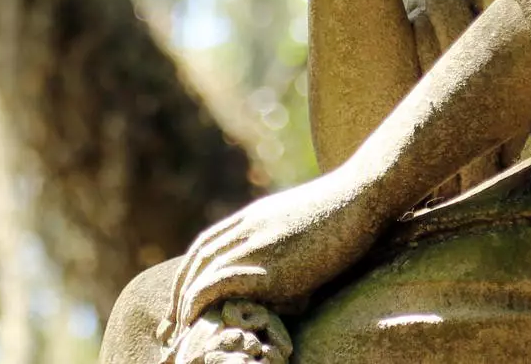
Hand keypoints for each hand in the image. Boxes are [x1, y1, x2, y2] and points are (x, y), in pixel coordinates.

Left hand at [157, 166, 386, 347]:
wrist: (361, 196)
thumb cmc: (347, 214)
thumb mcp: (305, 227)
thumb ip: (286, 247)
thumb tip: (287, 282)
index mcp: (253, 217)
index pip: (207, 245)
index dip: (190, 273)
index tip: (183, 300)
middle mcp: (245, 228)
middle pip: (197, 260)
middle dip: (179, 294)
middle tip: (169, 326)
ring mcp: (253, 243)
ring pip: (200, 274)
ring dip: (183, 305)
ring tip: (177, 334)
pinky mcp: (265, 265)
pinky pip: (215, 285)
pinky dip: (198, 304)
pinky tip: (194, 324)